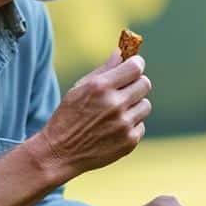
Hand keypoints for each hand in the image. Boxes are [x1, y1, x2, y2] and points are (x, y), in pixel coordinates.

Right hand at [34, 51, 151, 178]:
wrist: (60, 153)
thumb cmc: (68, 116)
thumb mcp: (79, 88)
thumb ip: (103, 70)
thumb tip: (121, 53)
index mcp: (101, 87)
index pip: (136, 67)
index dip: (137, 64)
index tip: (134, 65)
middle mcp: (115, 104)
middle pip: (145, 84)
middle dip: (136, 83)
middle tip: (126, 88)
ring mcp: (124, 124)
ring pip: (145, 105)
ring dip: (135, 105)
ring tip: (117, 111)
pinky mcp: (129, 141)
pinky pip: (141, 125)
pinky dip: (131, 125)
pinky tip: (114, 128)